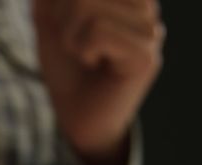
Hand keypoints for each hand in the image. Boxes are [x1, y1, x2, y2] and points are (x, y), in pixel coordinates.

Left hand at [33, 0, 164, 164]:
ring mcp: (150, 29)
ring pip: (87, 6)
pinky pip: (98, 31)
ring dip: (70, 36)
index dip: (63, 2)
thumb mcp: (51, 19)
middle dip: (62, 15)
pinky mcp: (146, 56)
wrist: (76, 115)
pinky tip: (94, 64)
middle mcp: (146, 6)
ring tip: (84, 55)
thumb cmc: (67, 68)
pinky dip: (82, 49)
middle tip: (74, 43)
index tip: (65, 23)